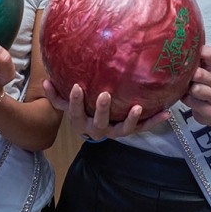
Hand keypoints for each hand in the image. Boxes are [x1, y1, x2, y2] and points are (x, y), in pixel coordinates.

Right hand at [42, 80, 169, 140]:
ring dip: (130, 119)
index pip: (75, 112)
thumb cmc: (79, 110)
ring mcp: (114, 131)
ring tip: (137, 107)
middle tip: (106, 94)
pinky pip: (141, 128)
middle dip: (102, 109)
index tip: (76, 86)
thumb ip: (55, 94)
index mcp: (80, 122)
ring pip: (122, 129)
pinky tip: (166, 112)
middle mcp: (97, 130)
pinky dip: (153, 121)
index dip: (75, 101)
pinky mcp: (128, 131)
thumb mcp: (65, 104)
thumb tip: (45, 80)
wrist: (92, 128)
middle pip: (99, 122)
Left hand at [182, 45, 210, 124]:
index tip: (186, 52)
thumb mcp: (197, 70)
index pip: (210, 53)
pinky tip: (188, 98)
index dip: (199, 52)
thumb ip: (190, 60)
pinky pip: (192, 102)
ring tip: (185, 88)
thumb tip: (171, 48)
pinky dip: (187, 100)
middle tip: (181, 75)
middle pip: (200, 73)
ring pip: (196, 89)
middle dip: (188, 74)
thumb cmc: (201, 85)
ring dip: (186, 89)